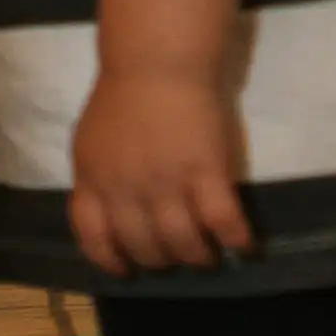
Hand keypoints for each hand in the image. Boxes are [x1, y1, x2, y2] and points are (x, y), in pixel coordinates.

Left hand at [64, 66, 253, 274]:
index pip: (93, 237)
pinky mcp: (205, 173)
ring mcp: (166, 183)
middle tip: (176, 259)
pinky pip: (222, 221)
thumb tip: (106, 212)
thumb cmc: (123, 99)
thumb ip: (97, 179)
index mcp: (93, 180)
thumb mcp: (90, 144)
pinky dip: (236, 240)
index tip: (127, 270)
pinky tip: (245, 246)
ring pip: (183, 242)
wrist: (156, 65)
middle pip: (143, 246)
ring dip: (198, 257)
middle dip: (161, 261)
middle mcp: (126, 189)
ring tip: (208, 257)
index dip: (110, 261)